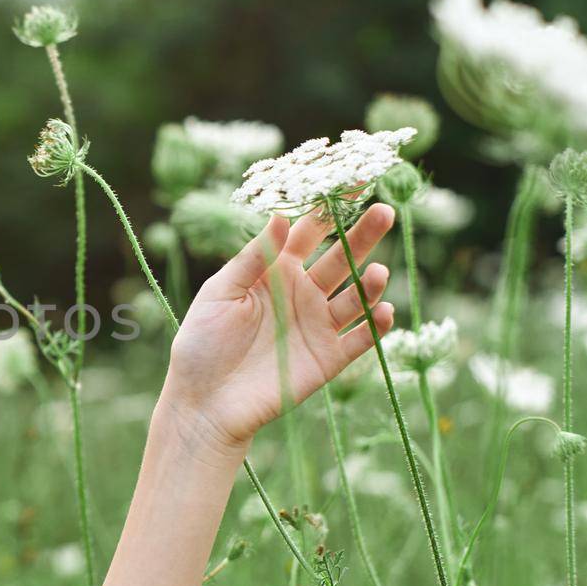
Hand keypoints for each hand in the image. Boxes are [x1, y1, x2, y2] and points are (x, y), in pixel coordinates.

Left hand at [162, 199, 397, 447]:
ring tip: (377, 272)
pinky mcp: (328, 359)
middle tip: (384, 211)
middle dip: (362, 235)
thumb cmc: (202, 344)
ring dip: (370, 284)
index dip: (328, 209)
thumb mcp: (219, 293)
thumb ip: (252, 258)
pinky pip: (360, 339)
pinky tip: (382, 310)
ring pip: (355, 297)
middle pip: (340, 258)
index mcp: (274, 272)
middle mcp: (302, 294)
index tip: (349, 182)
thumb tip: (280, 216)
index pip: (308, 233)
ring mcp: (318, 326)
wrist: (204, 404)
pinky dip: (376, 325)